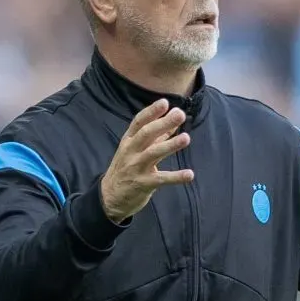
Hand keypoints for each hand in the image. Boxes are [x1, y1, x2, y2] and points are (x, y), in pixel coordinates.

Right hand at [100, 99, 193, 222]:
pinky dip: (176, 177)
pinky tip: (189, 174)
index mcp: (128, 141)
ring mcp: (136, 168)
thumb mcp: (135, 150)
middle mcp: (131, 152)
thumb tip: (173, 121)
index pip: (139, 122)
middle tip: (180, 114)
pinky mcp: (143, 184)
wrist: (110, 197)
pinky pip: (161, 179)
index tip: (165, 102)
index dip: (151, 112)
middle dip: (163, 123)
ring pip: (153, 154)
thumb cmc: (126, 169)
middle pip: (146, 134)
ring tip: (186, 138)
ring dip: (170, 145)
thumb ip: (156, 137)